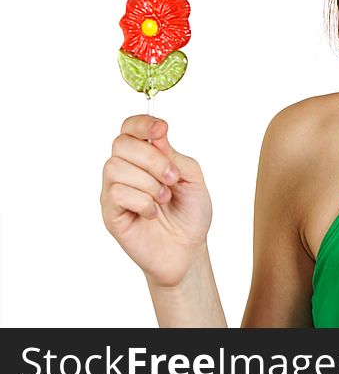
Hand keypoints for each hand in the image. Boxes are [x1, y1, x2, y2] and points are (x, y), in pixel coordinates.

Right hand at [101, 115, 212, 287]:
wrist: (188, 249)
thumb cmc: (190, 213)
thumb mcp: (193, 178)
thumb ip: (175, 155)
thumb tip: (157, 137)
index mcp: (145, 157)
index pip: (130, 128)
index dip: (142, 124)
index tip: (162, 130)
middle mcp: (126, 170)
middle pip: (121, 144)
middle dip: (152, 159)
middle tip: (172, 178)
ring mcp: (114, 191)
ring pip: (116, 167)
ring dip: (149, 183)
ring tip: (164, 199)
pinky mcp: (110, 212)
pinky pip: (118, 193)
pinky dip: (143, 202)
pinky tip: (152, 213)